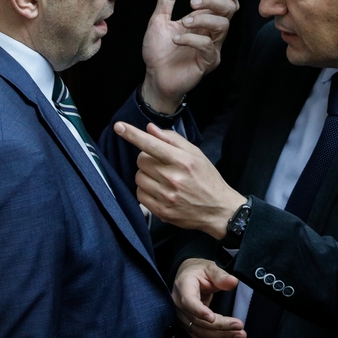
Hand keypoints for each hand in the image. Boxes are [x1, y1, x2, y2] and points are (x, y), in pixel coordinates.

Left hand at [113, 121, 245, 238]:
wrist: (218, 210)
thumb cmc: (207, 179)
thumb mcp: (196, 154)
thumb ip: (172, 139)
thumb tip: (150, 129)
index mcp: (182, 161)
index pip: (152, 144)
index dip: (133, 134)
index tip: (119, 126)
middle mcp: (173, 178)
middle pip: (141, 160)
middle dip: (146, 158)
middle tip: (160, 163)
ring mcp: (166, 196)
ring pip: (138, 177)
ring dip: (145, 175)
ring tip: (161, 178)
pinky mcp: (161, 211)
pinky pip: (139, 194)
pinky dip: (145, 190)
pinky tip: (159, 190)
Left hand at [140, 0, 238, 112]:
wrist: (154, 76)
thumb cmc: (159, 51)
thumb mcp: (159, 20)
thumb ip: (166, 0)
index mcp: (204, 22)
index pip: (226, 5)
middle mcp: (211, 34)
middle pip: (229, 12)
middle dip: (214, 1)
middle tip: (192, 2)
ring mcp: (211, 48)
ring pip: (222, 27)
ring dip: (202, 19)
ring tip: (183, 22)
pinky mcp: (207, 62)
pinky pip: (207, 46)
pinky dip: (192, 39)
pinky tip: (176, 39)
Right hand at [173, 258, 245, 337]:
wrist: (187, 276)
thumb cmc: (198, 271)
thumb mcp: (210, 268)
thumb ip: (221, 275)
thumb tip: (233, 282)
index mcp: (183, 287)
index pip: (188, 302)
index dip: (199, 311)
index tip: (213, 317)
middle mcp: (179, 305)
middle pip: (198, 321)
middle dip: (220, 326)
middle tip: (239, 327)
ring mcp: (183, 318)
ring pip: (200, 333)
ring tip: (239, 336)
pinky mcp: (189, 326)